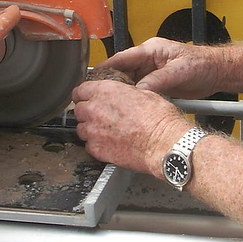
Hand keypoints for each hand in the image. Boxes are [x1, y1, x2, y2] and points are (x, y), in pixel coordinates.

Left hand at [72, 80, 190, 174]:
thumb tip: (122, 96)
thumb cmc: (159, 120)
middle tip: (100, 116)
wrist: (164, 143)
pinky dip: (96, 145)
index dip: (84, 95)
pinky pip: (89, 146)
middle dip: (87, 112)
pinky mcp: (97, 150)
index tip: (86, 98)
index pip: (79, 90)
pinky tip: (109, 143)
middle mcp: (95, 110)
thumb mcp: (144, 94)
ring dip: (90, 129)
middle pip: (78, 110)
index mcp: (105, 91)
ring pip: (81, 129)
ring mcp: (94, 132)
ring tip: (105, 131)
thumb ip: (124, 94)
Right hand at [97, 38, 223, 97]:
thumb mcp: (180, 71)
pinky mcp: (158, 84)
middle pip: (123, 72)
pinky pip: (141, 92)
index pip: (122, 58)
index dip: (106, 68)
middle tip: (99, 97)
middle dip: (112, 84)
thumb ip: (159, 80)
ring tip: (111, 105)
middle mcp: (149, 60)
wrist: (218, 72)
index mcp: (151, 50)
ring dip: (123, 93)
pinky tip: (128, 109)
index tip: (93, 79)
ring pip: (130, 83)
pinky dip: (135, 99)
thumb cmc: (202, 64)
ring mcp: (152, 72)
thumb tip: (140, 90)